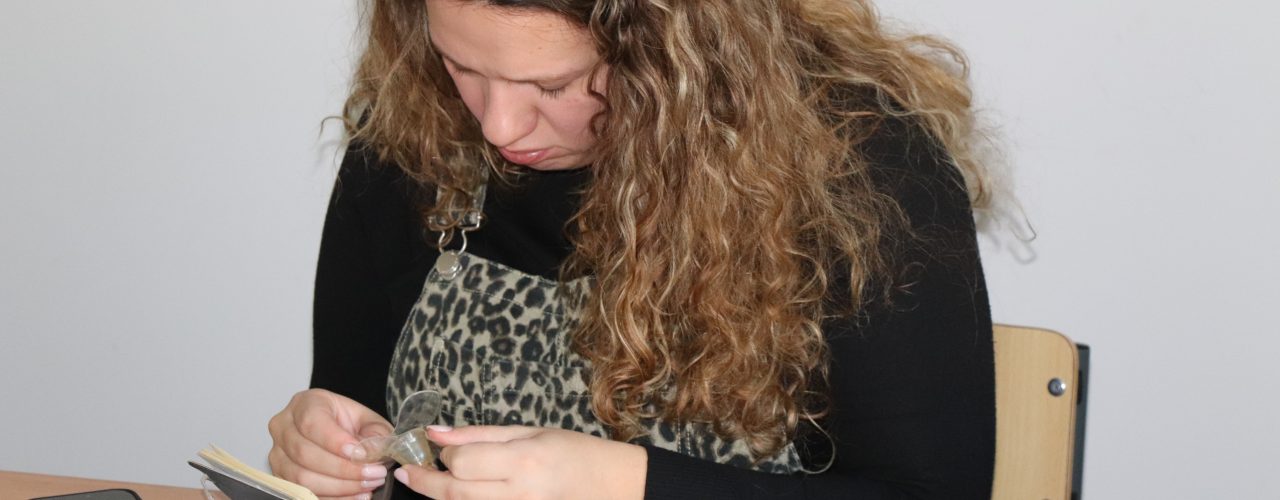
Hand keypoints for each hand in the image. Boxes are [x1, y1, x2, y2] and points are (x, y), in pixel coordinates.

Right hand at [267, 389, 394, 499]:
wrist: (337, 433)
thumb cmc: (348, 424)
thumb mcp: (368, 421)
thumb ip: (375, 435)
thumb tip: (373, 454)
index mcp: (305, 404)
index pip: (311, 423)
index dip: (335, 441)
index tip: (360, 454)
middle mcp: (284, 427)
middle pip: (304, 454)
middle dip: (343, 469)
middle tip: (373, 473)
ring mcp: (277, 455)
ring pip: (301, 478)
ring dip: (339, 487)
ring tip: (367, 485)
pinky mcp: (281, 477)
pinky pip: (302, 494)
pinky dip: (332, 499)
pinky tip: (355, 496)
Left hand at [393, 425, 646, 499]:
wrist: (614, 487)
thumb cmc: (576, 453)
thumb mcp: (530, 431)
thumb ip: (480, 435)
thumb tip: (435, 433)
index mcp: (524, 461)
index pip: (462, 464)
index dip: (443, 457)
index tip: (438, 449)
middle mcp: (520, 493)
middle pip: (454, 493)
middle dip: (425, 481)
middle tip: (408, 471)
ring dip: (442, 496)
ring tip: (433, 483)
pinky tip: (461, 494)